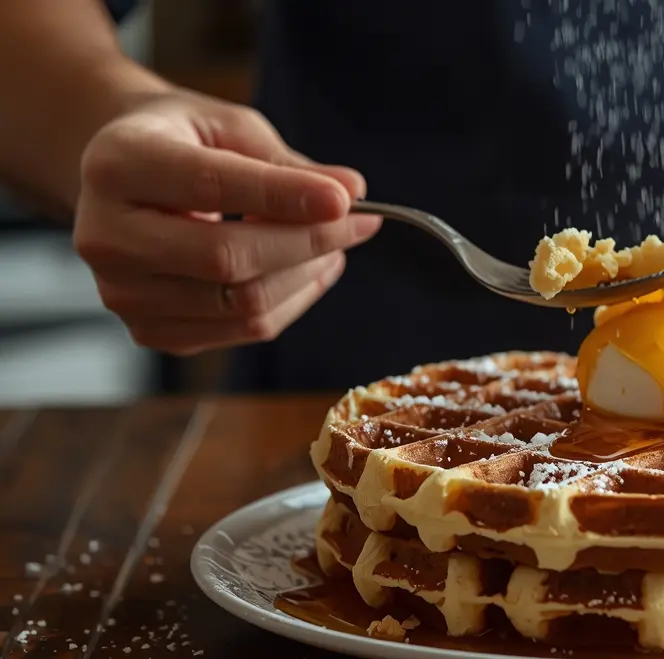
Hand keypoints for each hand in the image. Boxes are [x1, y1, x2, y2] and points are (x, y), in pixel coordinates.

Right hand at [74, 91, 381, 354]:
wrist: (123, 177)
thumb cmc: (182, 142)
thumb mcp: (229, 127)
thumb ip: (285, 162)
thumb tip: (352, 191)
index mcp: (118, 166)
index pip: (212, 187)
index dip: (286, 197)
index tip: (345, 199)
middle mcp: (106, 235)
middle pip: (228, 258)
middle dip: (310, 242)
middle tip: (361, 223)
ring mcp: (121, 293)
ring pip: (243, 304)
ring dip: (307, 276)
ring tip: (335, 245)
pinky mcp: (148, 331)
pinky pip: (242, 330)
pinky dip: (290, 302)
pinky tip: (307, 271)